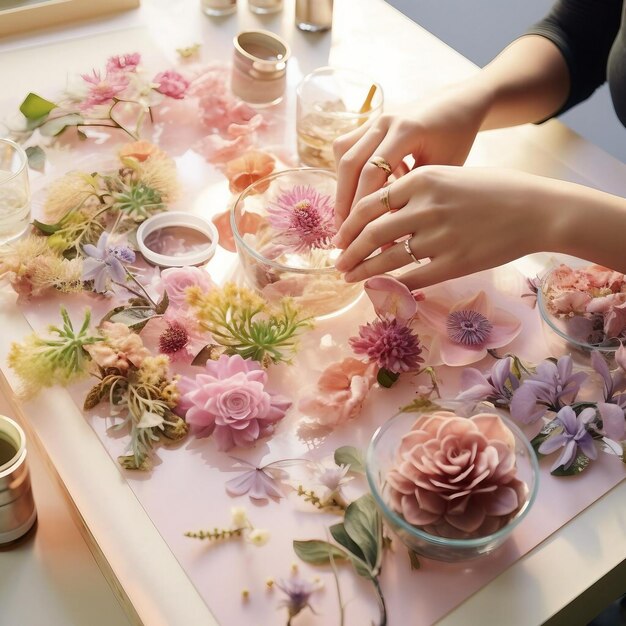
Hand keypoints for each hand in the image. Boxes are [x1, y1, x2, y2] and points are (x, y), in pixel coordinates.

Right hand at [333, 82, 488, 227]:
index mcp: (407, 129)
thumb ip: (413, 198)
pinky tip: (354, 196)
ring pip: (343, 154)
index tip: (356, 234)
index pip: (372, 172)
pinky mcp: (369, 124)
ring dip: (341, 187)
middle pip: (350, 162)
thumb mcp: (441, 170)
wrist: (458, 105)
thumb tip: (387, 239)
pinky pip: (347, 149)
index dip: (360, 205)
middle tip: (342, 233)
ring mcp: (375, 119)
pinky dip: (347, 174)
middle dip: (343, 201)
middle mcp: (386, 121)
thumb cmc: (457, 140)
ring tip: (344, 218)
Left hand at [334, 165, 560, 288]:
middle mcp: (426, 206)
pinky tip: (379, 288)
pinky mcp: (454, 262)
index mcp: (422, 178)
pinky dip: (391, 285)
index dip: (347, 225)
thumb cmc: (492, 190)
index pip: (369, 204)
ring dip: (362, 270)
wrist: (536, 209)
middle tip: (338, 263)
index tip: (340, 238)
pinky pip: (412, 277)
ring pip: (387, 258)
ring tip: (349, 277)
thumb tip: (377, 217)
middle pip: (371, 233)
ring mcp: (440, 236)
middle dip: (348, 251)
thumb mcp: (448, 176)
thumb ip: (413, 192)